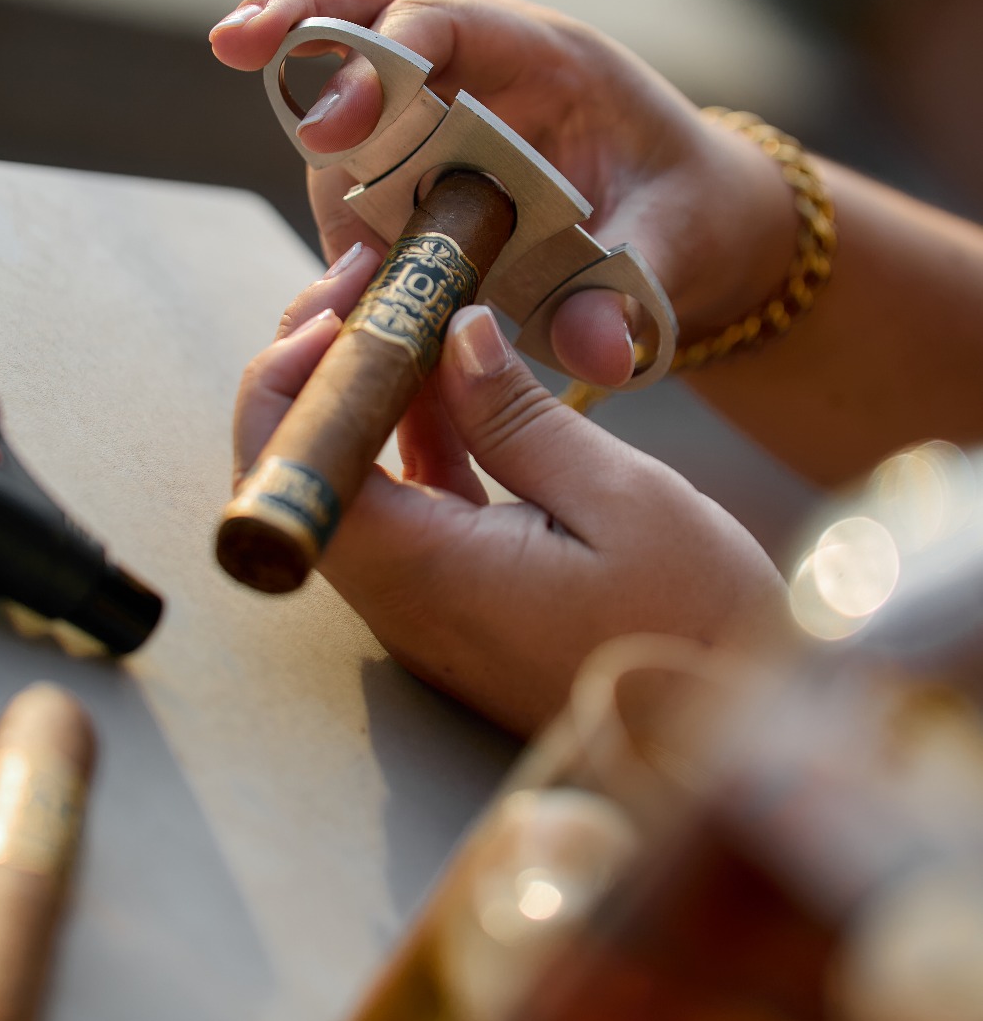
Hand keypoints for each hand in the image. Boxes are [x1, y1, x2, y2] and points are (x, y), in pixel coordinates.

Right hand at [211, 0, 797, 388]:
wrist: (682, 220)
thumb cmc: (678, 218)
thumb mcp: (668, 255)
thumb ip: (626, 297)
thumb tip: (598, 357)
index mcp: (547, 59)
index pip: (447, 24)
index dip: (382, 62)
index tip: (335, 128)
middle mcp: (483, 62)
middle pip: (375, 3)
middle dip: (303, 16)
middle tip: (233, 40)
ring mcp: (442, 98)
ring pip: (349, 63)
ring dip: (299, 86)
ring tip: (258, 103)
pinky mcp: (415, 147)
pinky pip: (355, 144)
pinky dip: (325, 177)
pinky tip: (326, 250)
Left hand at [233, 251, 790, 737]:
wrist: (727, 736)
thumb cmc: (697, 624)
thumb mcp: (622, 500)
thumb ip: (520, 416)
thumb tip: (454, 331)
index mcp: (429, 574)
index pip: (297, 476)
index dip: (292, 382)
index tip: (344, 303)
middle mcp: (403, 600)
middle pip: (308, 475)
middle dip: (322, 370)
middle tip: (374, 284)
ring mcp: (426, 607)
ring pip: (354, 485)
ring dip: (370, 396)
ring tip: (415, 308)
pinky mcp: (459, 604)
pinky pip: (408, 509)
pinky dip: (416, 439)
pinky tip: (457, 379)